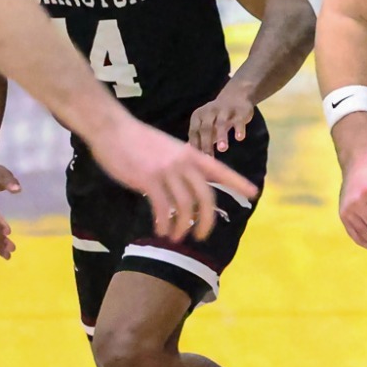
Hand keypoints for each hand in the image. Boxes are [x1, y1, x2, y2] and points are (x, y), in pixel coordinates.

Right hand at [81, 114, 258, 242]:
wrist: (113, 129)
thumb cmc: (138, 141)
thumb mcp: (168, 149)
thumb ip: (181, 166)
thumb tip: (188, 188)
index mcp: (190, 154)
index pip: (220, 170)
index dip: (238, 182)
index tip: (253, 193)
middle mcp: (183, 163)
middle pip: (205, 197)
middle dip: (206, 220)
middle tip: (202, 235)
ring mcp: (166, 171)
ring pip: (185, 206)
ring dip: (182, 226)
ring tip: (176, 237)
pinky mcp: (149, 179)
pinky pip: (163, 208)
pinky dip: (164, 223)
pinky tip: (161, 230)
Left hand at [189, 82, 255, 152]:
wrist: (236, 95)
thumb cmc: (217, 116)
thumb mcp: (206, 125)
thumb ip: (198, 139)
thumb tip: (187, 153)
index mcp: (198, 116)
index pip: (194, 132)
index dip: (195, 145)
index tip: (197, 160)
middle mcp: (209, 112)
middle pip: (206, 128)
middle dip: (206, 143)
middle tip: (208, 159)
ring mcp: (225, 110)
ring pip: (222, 124)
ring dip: (222, 136)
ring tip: (222, 149)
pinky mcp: (240, 111)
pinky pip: (239, 121)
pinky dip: (239, 129)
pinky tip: (239, 138)